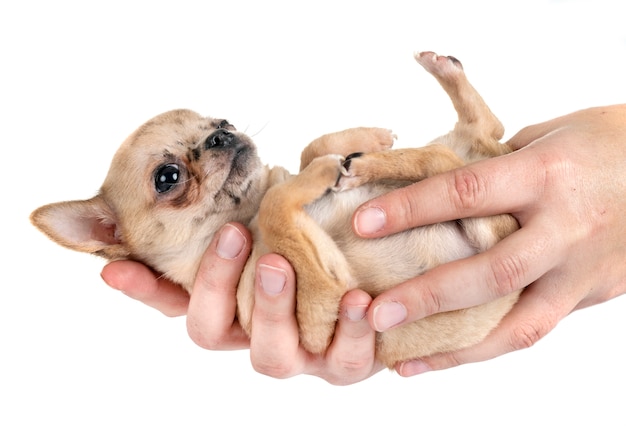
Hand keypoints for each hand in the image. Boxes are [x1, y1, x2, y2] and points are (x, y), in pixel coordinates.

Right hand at [101, 222, 381, 384]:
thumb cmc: (324, 244)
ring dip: (271, 309)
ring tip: (282, 264)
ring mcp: (297, 354)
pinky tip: (360, 298)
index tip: (114, 268)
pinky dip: (352, 330)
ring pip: (268, 356)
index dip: (144, 287)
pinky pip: (345, 361)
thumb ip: (264, 195)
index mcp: (233, 301)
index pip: (174, 300)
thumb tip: (232, 156)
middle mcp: (253, 333)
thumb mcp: (292, 215)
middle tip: (233, 234)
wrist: (382, 284)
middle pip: (208, 330)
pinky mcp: (343, 364)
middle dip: (214, 284)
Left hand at [352, 104, 625, 374]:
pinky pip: (536, 327)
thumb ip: (492, 169)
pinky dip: (490, 345)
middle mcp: (564, 228)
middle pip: (490, 272)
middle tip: (377, 314)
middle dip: (429, 297)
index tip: (362, 225)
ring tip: (405, 362)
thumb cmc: (604, 140)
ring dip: (457, 349)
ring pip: (518, 324)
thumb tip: (436, 193)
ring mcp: (582, 270)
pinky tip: (453, 355)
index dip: (410, 210)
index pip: (465, 194)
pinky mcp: (592, 294)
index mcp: (546, 175)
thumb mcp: (545, 136)